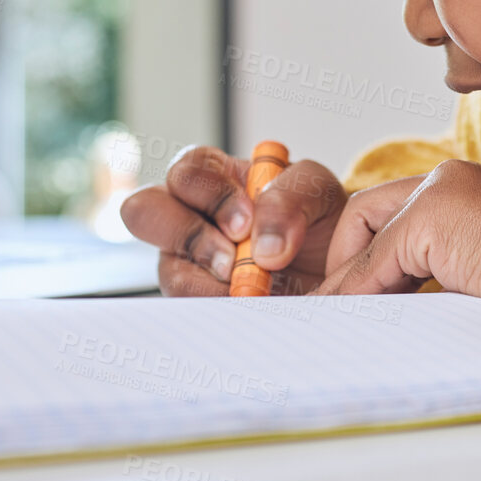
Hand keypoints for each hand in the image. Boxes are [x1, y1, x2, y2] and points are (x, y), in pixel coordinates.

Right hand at [119, 145, 346, 295]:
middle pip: (144, 211)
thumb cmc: (317, 219)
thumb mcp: (317, 192)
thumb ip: (292, 196)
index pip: (187, 171)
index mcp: (214, 176)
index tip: (246, 223)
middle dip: (190, 236)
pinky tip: (250, 306)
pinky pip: (188, 308)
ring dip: (210, 283)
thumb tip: (264, 247)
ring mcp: (186, 261)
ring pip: (167, 269)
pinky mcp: (195, 299)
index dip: (210, 195)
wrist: (335, 270)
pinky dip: (220, 309)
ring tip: (251, 289)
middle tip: (235, 260)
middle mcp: (188, 214)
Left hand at [310, 159, 480, 330]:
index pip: (388, 212)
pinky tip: (353, 318)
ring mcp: (440, 190)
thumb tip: (360, 300)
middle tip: (335, 307)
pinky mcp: (433, 214)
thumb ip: (419, 275)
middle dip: (346, 262)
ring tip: (338, 317)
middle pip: (368, 214)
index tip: (353, 299)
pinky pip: (377, 259)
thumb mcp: (465, 278)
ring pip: (367, 234)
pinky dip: (359, 289)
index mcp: (461, 189)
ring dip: (350, 280)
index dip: (362, 255)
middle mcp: (447, 179)